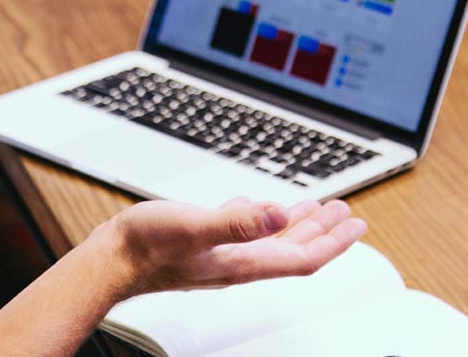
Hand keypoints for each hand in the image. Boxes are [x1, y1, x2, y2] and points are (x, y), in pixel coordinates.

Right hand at [105, 197, 366, 296]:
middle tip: (345, 212)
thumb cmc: (147, 248)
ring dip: (296, 224)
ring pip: (270, 240)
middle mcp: (238, 261)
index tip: (356, 225)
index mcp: (243, 261)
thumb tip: (278, 212)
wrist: (111, 261)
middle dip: (323, 230)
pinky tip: (256, 206)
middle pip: (293, 249)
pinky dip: (259, 218)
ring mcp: (221, 254)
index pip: (302, 257)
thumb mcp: (196, 227)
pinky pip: (243, 231)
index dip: (334, 243)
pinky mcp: (203, 244)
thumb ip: (238, 222)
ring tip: (315, 208)